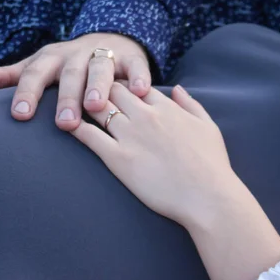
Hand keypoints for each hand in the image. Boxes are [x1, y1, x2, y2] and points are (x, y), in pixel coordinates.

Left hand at [0, 33, 150, 130]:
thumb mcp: (37, 67)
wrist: (105, 40)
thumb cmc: (64, 64)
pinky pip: (137, 67)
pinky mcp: (131, 59)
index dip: (27, 94)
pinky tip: (141, 91)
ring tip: (96, 106)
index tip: (19, 115)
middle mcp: (76, 56)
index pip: (34, 75)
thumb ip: (8, 77)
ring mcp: (104, 55)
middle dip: (66, 96)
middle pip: (69, 74)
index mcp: (50, 60)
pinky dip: (139, 77)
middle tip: (63, 123)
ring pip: (101, 69)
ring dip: (99, 85)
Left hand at [71, 83, 238, 228]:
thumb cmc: (212, 165)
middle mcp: (145, 115)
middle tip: (87, 94)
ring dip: (83, 103)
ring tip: (71, 106)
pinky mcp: (118, 158)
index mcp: (165, 107)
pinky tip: (66, 124)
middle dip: (99, 88)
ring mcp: (130, 135)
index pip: (135, 84)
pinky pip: (89, 136)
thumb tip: (177, 88)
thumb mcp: (208, 126)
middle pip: (112, 89)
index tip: (113, 89)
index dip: (123, 84)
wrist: (208, 196)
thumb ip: (191, 104)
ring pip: (97, 107)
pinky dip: (76, 127)